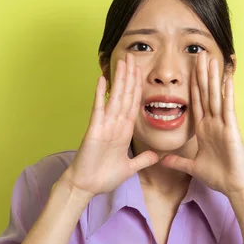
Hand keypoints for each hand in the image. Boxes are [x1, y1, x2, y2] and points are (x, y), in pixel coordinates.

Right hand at [61, 53, 158, 197]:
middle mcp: (115, 125)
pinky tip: (103, 80)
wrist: (86, 186)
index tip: (141, 72)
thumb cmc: (103, 177)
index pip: (134, 105)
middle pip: (125, 96)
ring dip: (119, 79)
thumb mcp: (129, 168)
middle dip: (130, 77)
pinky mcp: (94, 130)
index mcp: (124, 132)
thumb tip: (157, 156)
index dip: (138, 88)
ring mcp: (104, 125)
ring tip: (122, 61)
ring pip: (115, 98)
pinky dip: (101, 94)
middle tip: (133, 56)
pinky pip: (99, 109)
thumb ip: (142, 160)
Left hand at [160, 52, 243, 198]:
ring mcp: (223, 124)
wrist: (234, 187)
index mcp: (204, 129)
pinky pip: (228, 107)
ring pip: (216, 96)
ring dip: (213, 77)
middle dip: (202, 74)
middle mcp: (214, 123)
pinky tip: (227, 77)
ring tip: (212, 58)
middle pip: (206, 93)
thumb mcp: (193, 167)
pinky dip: (227, 92)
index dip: (193, 85)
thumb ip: (179, 161)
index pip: (196, 102)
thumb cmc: (218, 176)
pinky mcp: (231, 129)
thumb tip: (163, 160)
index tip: (190, 69)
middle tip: (200, 54)